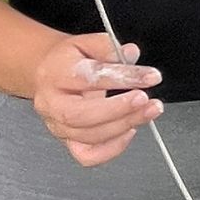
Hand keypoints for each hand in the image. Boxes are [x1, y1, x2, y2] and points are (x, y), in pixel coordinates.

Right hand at [30, 32, 160, 166]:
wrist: (49, 75)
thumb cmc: (68, 61)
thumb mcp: (86, 43)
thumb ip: (109, 48)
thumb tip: (130, 54)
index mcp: (55, 74)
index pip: (90, 78)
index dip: (123, 78)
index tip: (150, 76)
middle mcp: (52, 103)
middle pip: (81, 115)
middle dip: (119, 109)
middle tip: (145, 100)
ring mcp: (57, 126)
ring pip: (89, 136)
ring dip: (124, 125)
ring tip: (148, 111)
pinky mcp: (67, 142)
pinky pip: (88, 156)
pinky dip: (112, 148)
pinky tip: (129, 130)